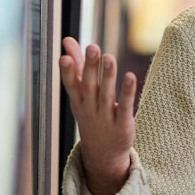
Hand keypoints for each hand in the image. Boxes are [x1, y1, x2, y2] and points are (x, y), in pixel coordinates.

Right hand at [58, 37, 137, 194]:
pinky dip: (127, 92)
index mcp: (78, 101)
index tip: (63, 57)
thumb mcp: (81, 94)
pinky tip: (130, 76)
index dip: (68, 72)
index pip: (71, 85)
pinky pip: (124, 107)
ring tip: (109, 57)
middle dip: (90, 67)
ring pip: (106, 95)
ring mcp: (106, 118)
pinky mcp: (123, 125)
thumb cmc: (92, 116)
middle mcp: (90, 109)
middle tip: (92, 47)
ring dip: (108, 76)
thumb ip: (77, 66)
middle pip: (89, 87)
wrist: (103, 154)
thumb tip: (67, 40)